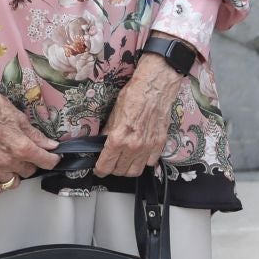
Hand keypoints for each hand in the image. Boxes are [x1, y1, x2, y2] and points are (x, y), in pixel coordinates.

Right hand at [0, 70, 58, 194]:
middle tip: (28, 153)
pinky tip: (2, 177)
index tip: (53, 156)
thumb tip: (51, 146)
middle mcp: (8, 161)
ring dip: (17, 173)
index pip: (45, 162)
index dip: (52, 159)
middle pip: (30, 171)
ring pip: (14, 181)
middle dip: (33, 163)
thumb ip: (36, 136)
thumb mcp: (21, 119)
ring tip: (15, 163)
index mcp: (21, 147)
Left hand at [96, 54, 185, 177]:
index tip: (99, 169)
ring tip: (125, 160)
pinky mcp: (160, 142)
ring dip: (128, 168)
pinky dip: (144, 161)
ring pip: (135, 171)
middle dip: (113, 168)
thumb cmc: (134, 95)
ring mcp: (148, 146)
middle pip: (120, 171)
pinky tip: (140, 153)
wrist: (156, 86)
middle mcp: (133, 146)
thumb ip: (108, 132)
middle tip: (112, 162)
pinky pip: (151, 162)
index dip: (99, 169)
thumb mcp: (113, 114)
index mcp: (118, 138)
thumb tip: (102, 144)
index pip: (105, 166)